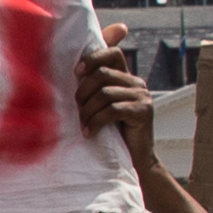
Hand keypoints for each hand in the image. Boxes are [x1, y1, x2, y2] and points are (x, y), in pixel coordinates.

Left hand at [72, 23, 153, 158]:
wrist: (134, 160)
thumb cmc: (112, 134)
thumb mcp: (101, 106)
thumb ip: (93, 89)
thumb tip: (69, 74)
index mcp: (126, 77)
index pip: (112, 53)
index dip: (92, 58)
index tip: (76, 72)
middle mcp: (136, 83)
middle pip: (102, 74)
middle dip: (83, 92)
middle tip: (78, 110)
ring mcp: (142, 96)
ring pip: (105, 93)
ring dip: (88, 110)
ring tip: (84, 124)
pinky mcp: (142, 112)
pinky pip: (112, 110)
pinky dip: (96, 121)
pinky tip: (89, 132)